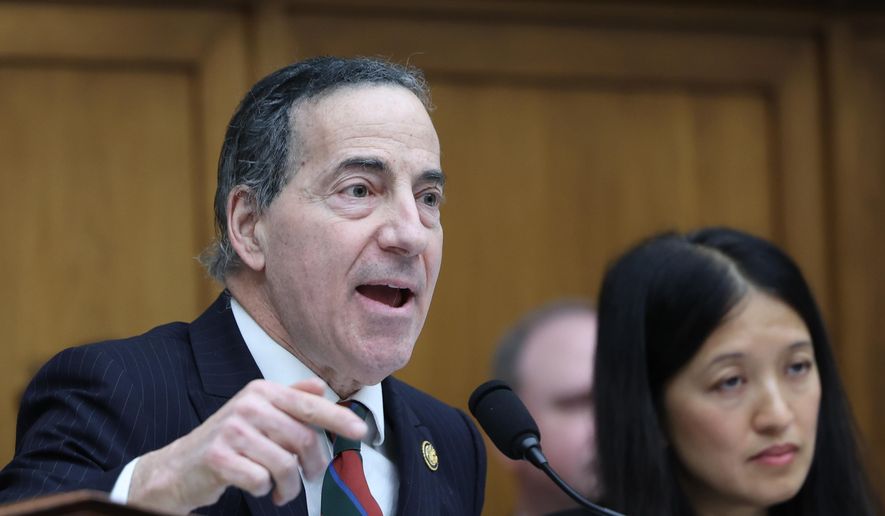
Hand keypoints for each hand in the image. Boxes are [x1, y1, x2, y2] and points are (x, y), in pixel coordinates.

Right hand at [127, 378, 366, 513]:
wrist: (178, 467)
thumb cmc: (228, 441)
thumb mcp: (258, 412)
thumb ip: (290, 399)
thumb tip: (319, 386)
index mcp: (262, 392)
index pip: (309, 405)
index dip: (338, 419)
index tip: (361, 432)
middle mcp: (248, 405)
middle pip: (302, 439)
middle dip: (312, 466)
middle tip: (310, 477)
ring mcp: (231, 431)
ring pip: (284, 465)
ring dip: (288, 486)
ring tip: (281, 490)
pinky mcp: (218, 457)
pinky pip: (261, 481)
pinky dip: (264, 490)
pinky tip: (255, 485)